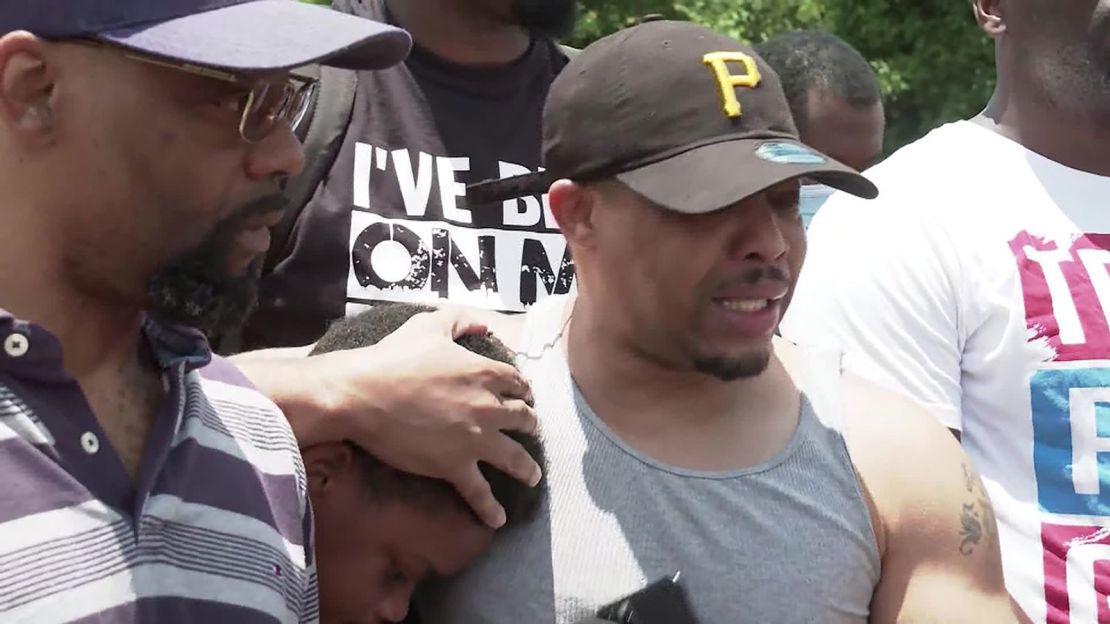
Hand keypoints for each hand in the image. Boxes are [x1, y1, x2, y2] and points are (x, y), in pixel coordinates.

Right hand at [302, 308, 540, 527]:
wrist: (363, 394)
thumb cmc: (393, 357)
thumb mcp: (428, 325)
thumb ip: (459, 321)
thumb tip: (482, 324)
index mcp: (484, 372)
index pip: (517, 383)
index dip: (522, 390)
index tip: (523, 396)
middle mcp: (488, 406)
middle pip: (523, 418)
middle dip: (530, 425)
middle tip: (531, 430)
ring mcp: (475, 439)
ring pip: (513, 457)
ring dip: (526, 468)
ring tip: (533, 476)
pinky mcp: (455, 465)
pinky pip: (479, 491)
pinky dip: (489, 508)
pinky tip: (498, 520)